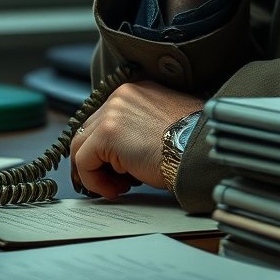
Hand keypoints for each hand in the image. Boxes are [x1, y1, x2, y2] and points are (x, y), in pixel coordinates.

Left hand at [68, 80, 203, 196]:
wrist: (197, 149)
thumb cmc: (188, 141)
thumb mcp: (161, 123)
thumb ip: (138, 125)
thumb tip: (121, 149)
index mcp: (135, 90)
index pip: (104, 118)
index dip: (105, 148)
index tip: (112, 168)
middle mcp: (121, 95)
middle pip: (89, 131)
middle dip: (98, 161)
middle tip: (116, 181)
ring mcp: (112, 111)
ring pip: (82, 146)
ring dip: (96, 172)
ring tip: (117, 187)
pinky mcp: (106, 132)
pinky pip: (84, 161)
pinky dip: (93, 180)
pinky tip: (114, 189)